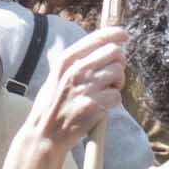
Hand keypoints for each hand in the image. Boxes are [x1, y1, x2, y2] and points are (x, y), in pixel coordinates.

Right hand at [35, 25, 128, 147]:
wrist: (45, 134)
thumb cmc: (53, 105)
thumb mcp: (56, 76)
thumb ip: (76, 61)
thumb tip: (104, 47)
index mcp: (65, 60)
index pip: (96, 38)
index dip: (114, 34)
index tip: (124, 36)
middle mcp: (75, 70)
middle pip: (114, 52)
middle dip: (118, 63)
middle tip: (112, 76)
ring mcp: (84, 88)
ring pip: (118, 73)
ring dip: (117, 84)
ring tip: (103, 94)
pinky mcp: (93, 106)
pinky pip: (117, 96)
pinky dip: (113, 102)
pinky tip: (100, 107)